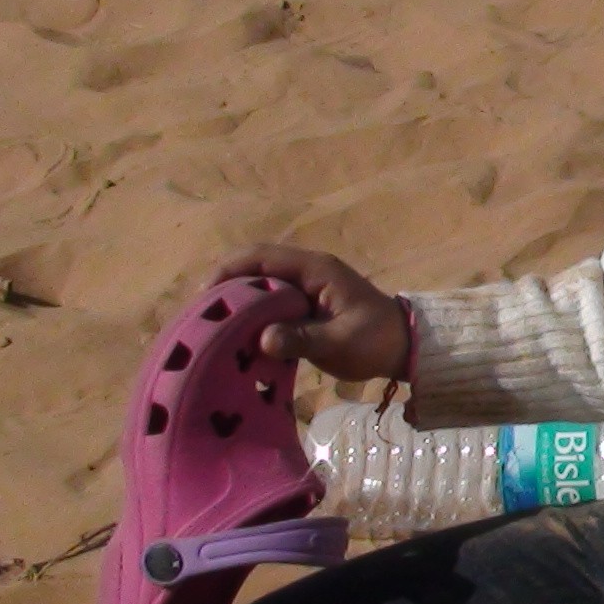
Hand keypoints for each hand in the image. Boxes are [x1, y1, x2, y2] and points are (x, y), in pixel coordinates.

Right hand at [210, 245, 410, 381]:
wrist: (403, 347)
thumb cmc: (376, 341)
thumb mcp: (341, 344)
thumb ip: (303, 340)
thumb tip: (264, 339)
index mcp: (315, 269)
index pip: (262, 257)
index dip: (229, 270)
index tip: (204, 294)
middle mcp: (306, 271)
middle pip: (255, 267)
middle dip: (225, 286)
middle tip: (200, 314)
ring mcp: (305, 286)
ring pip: (260, 285)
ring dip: (236, 300)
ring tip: (210, 325)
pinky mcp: (304, 304)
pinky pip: (270, 301)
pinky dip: (251, 313)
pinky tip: (235, 335)